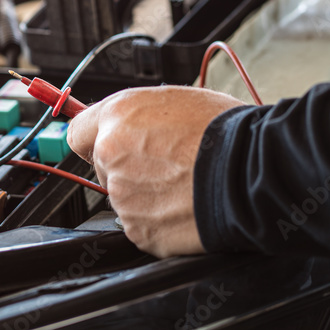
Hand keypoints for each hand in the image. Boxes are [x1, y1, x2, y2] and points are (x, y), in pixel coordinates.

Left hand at [66, 86, 243, 256]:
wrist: (251, 171)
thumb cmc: (224, 132)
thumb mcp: (174, 100)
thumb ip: (137, 116)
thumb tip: (125, 124)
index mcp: (117, 115)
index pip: (77, 132)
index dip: (94, 140)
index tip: (104, 147)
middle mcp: (110, 152)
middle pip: (103, 166)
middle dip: (127, 168)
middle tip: (165, 166)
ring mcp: (122, 194)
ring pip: (124, 197)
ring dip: (145, 194)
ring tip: (182, 184)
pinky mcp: (138, 229)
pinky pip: (140, 224)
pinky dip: (158, 220)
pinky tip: (184, 206)